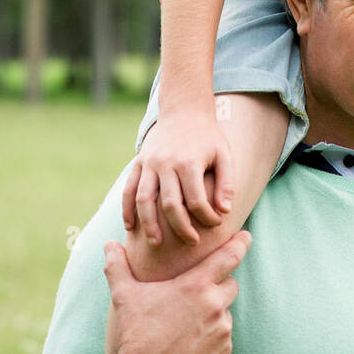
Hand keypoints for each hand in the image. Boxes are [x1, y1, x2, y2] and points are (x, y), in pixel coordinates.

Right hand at [104, 232, 250, 353]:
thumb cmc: (136, 334)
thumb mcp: (124, 297)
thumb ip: (118, 267)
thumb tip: (110, 245)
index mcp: (196, 286)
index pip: (230, 255)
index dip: (240, 242)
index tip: (246, 236)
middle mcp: (214, 305)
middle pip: (231, 284)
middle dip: (218, 285)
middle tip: (198, 292)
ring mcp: (220, 330)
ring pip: (226, 312)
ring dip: (214, 313)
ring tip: (188, 321)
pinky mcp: (222, 352)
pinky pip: (224, 337)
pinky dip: (213, 336)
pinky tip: (192, 340)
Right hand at [122, 110, 234, 246]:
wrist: (184, 109)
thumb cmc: (207, 136)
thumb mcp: (224, 154)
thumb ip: (226, 182)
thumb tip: (225, 211)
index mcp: (189, 161)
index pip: (196, 200)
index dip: (207, 217)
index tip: (215, 224)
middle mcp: (166, 163)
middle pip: (170, 204)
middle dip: (181, 228)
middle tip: (191, 243)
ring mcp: (149, 163)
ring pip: (144, 200)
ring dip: (149, 225)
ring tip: (156, 244)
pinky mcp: (139, 162)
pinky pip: (129, 189)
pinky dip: (127, 210)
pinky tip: (131, 227)